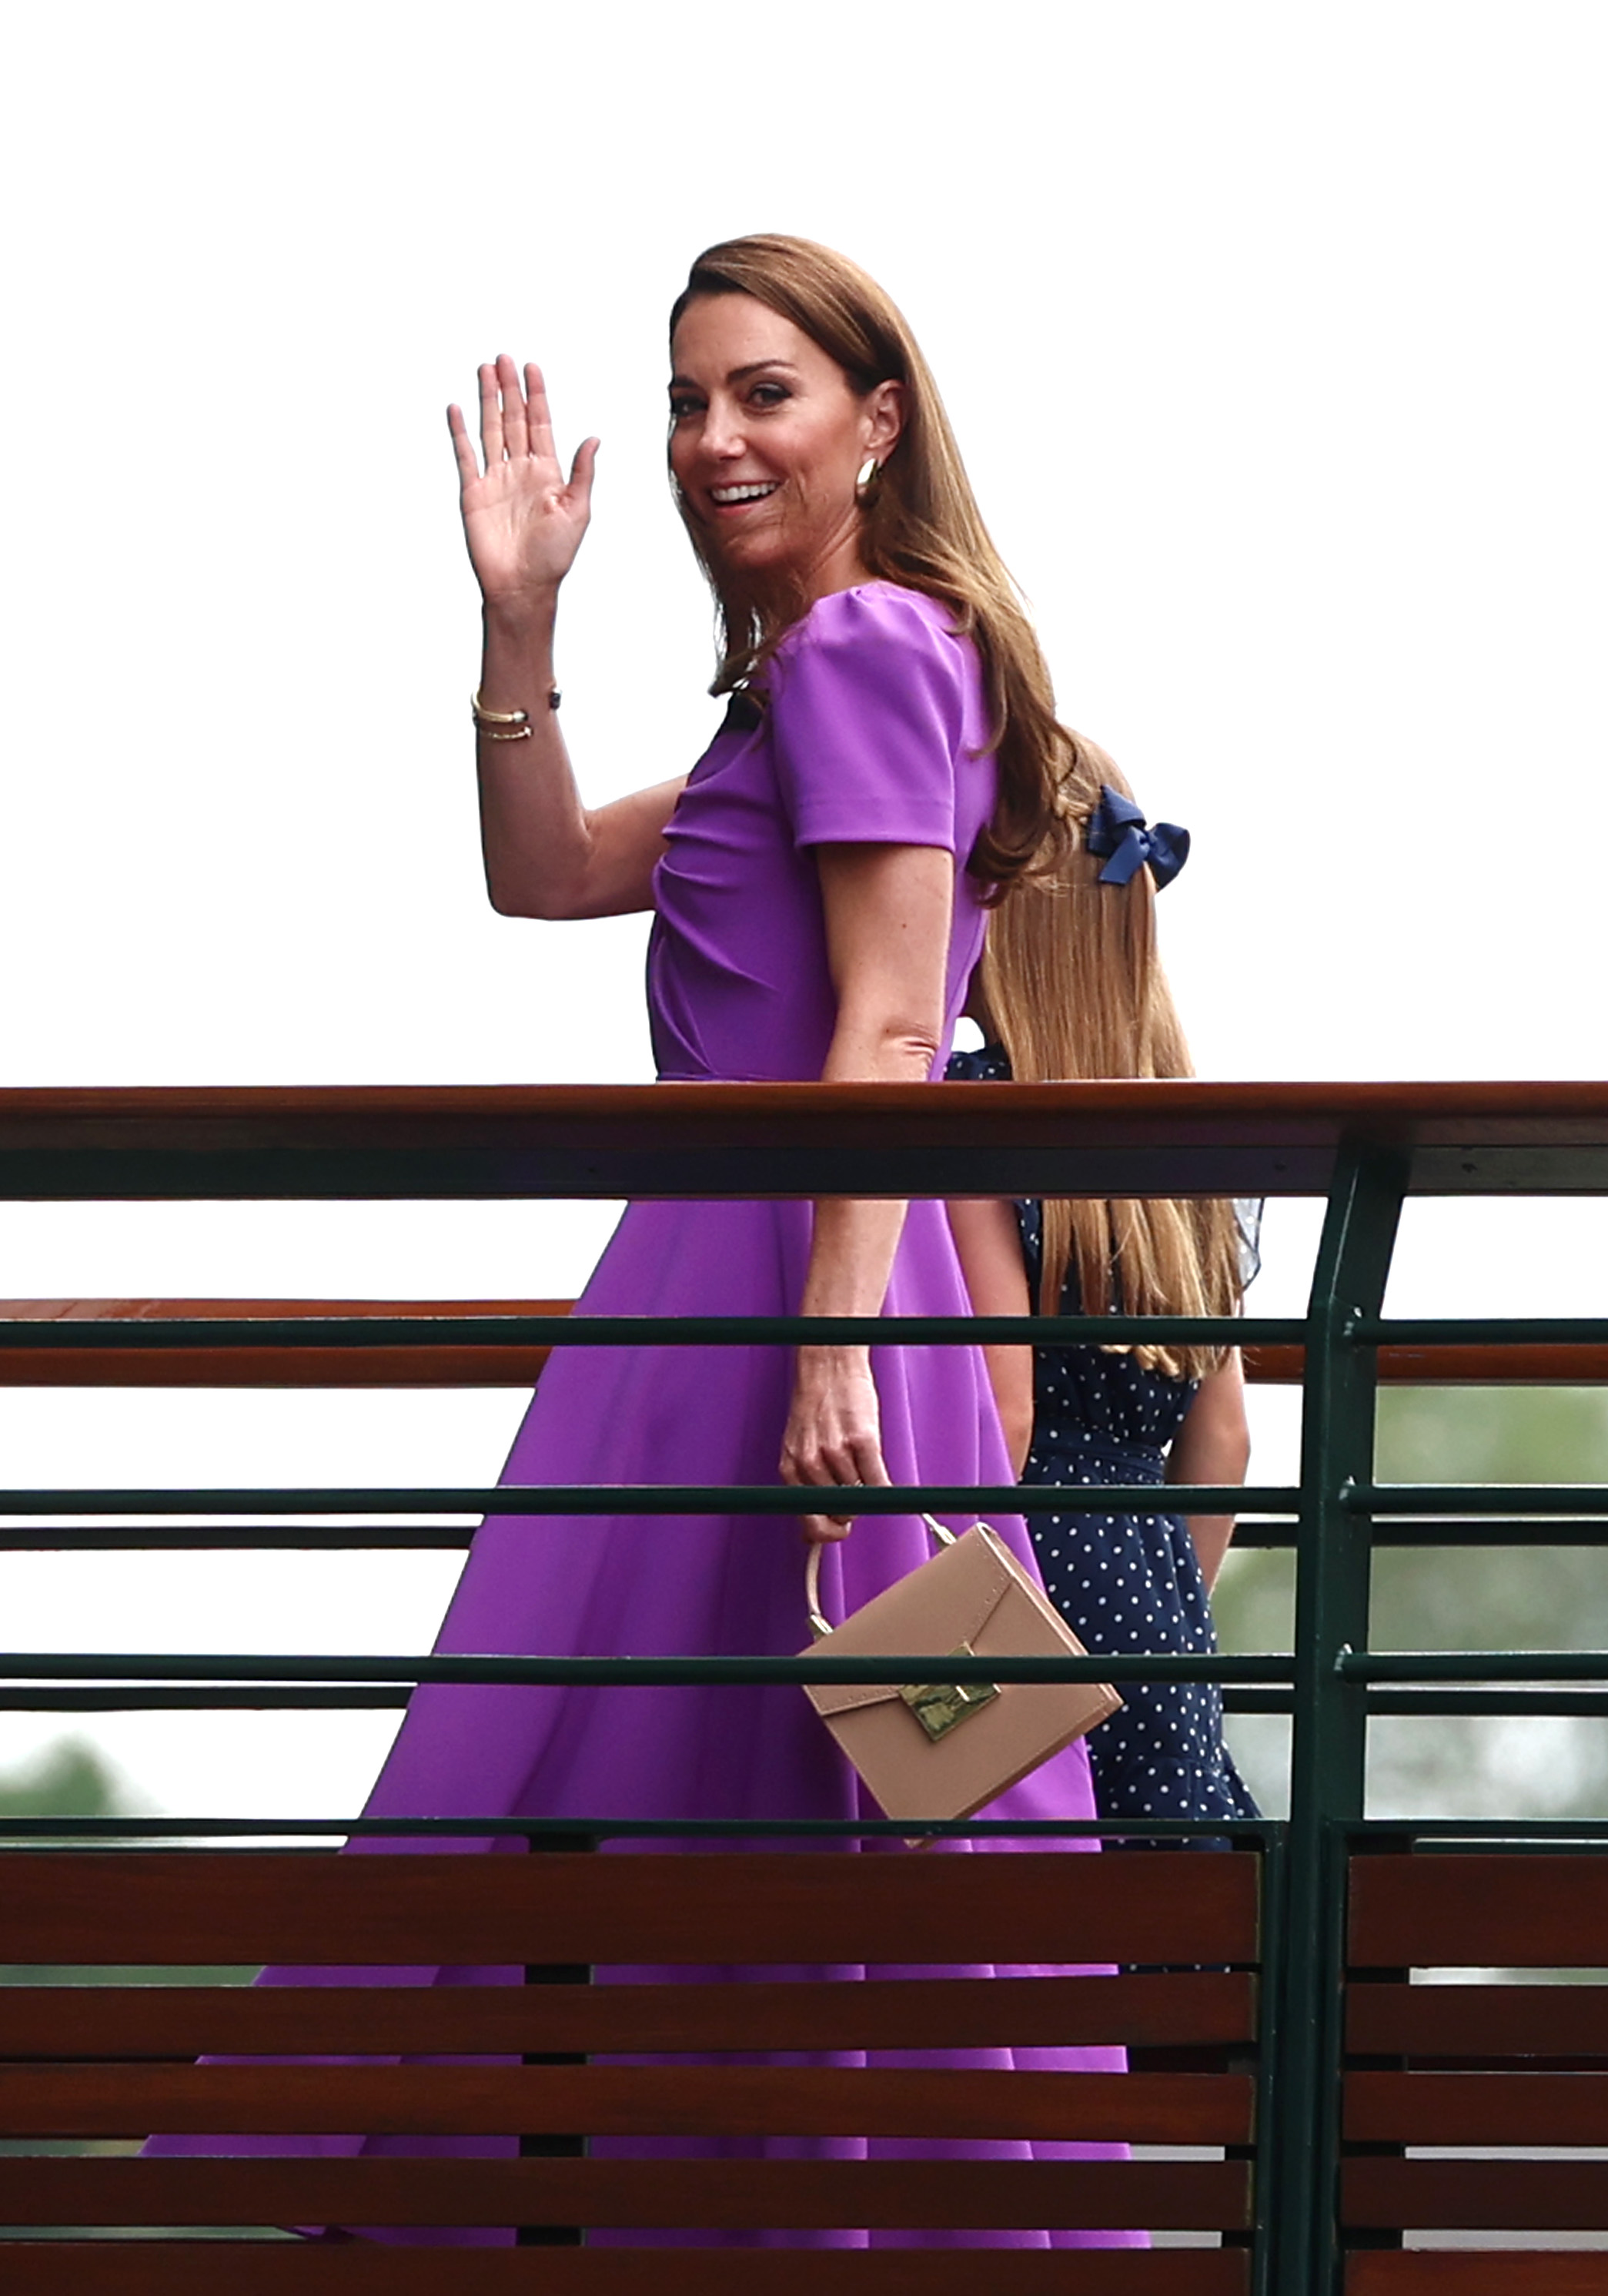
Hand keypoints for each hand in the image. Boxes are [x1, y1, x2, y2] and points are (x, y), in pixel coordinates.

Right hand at [447, 355, 598, 611]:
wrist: (522, 586)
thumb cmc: (553, 556)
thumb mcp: (577, 511)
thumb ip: (582, 473)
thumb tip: (594, 438)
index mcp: (548, 473)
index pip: (540, 424)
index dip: (537, 395)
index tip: (532, 368)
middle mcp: (521, 471)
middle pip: (514, 419)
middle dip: (510, 388)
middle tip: (504, 358)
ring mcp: (496, 479)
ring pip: (491, 429)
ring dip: (488, 400)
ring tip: (484, 371)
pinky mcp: (474, 492)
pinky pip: (465, 455)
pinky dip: (460, 432)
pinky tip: (457, 409)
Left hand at [779, 1345, 890, 1545]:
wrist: (828, 1365)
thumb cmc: (816, 1405)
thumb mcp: (798, 1447)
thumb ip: (803, 1486)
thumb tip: (809, 1535)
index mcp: (790, 1468)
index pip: (809, 1523)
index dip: (827, 1534)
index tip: (838, 1533)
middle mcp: (810, 1463)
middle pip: (838, 1513)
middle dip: (849, 1512)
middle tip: (854, 1497)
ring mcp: (836, 1452)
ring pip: (859, 1498)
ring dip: (864, 1491)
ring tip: (859, 1467)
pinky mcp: (863, 1441)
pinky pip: (878, 1482)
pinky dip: (884, 1487)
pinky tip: (881, 1480)